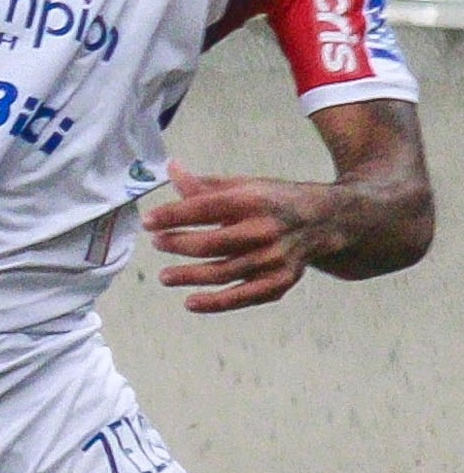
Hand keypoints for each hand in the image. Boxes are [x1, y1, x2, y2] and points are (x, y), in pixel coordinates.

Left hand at [141, 161, 338, 310]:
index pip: (205, 208)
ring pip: (224, 272)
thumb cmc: (274, 201)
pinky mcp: (280, 281)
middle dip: (179, 244)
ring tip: (165, 277)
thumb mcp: (244, 186)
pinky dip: (216, 303)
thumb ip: (205, 185)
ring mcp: (275, 259)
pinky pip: (243, 296)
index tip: (148, 221)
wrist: (325, 221)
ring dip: (190, 276)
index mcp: (254, 200)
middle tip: (157, 244)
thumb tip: (170, 169)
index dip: (173, 215)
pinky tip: (190, 302)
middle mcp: (265, 230)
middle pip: (212, 243)